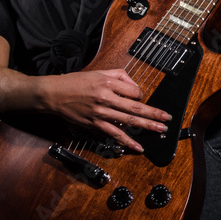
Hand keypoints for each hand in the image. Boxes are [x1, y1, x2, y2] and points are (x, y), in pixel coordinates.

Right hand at [39, 69, 171, 151]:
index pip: (134, 91)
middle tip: (167, 118)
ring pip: (129, 121)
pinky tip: (138, 147)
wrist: (54, 94)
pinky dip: (128, 141)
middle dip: (154, 114)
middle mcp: (106, 98)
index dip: (141, 95)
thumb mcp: (99, 72)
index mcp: (108, 84)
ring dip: (147, 126)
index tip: (140, 97)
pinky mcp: (95, 125)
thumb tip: (135, 87)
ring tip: (160, 129)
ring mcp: (101, 113)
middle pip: (136, 107)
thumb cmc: (76, 82)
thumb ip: (119, 76)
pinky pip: (115, 134)